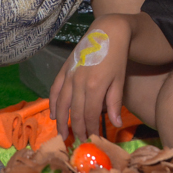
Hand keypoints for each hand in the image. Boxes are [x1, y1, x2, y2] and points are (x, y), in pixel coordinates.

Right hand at [49, 16, 131, 140]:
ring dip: (61, 121)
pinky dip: (53, 103)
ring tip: (63, 135)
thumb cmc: (117, 57)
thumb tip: (115, 124)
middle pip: (75, 113)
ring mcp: (69, 75)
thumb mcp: (119, 81)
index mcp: (95, 87)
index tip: (92, 139)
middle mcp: (79, 83)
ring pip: (61, 104)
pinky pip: (55, 89)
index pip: (89, 115)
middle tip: (78, 141)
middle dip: (76, 129)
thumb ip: (115, 103)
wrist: (108, 32)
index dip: (90, 129)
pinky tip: (53, 114)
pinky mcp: (64, 69)